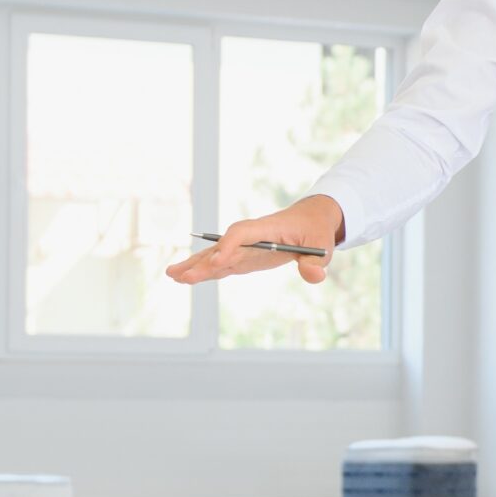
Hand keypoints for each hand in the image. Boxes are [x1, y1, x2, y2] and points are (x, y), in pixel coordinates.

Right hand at [165, 195, 343, 285]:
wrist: (310, 219)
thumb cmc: (316, 231)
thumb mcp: (323, 245)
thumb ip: (316, 262)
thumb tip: (314, 276)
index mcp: (268, 228)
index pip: (244, 234)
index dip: (230, 246)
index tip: (219, 262)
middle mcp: (251, 236)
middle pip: (222, 246)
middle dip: (203, 261)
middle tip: (183, 275)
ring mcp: (245, 247)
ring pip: (216, 255)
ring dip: (195, 265)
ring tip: (172, 275)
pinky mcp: (244, 257)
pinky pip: (221, 264)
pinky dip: (205, 271)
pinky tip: (186, 278)